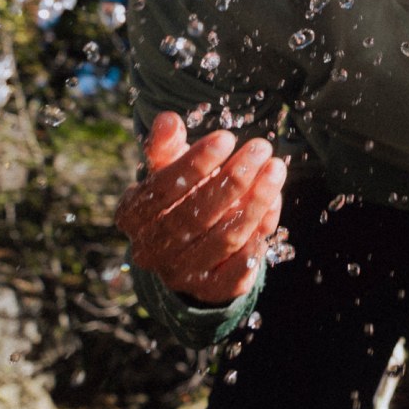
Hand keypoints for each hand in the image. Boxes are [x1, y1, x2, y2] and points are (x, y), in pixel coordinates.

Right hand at [115, 111, 286, 304]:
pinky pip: (242, 263)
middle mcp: (152, 250)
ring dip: (255, 202)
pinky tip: (274, 204)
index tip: (226, 138)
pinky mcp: (212, 289)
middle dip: (232, 179)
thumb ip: (165, 147)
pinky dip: (261, 232)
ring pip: (224, 238)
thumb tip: (167, 119)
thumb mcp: (167, 171)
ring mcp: (181, 274)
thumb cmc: (179, 198)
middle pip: (195, 215)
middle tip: (260, 148)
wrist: (187, 252)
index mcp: (132, 217)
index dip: (195, 163)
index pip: (163, 189)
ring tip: (275, 170)